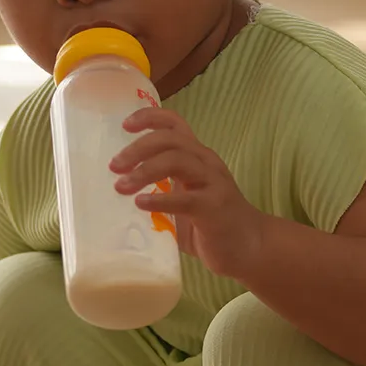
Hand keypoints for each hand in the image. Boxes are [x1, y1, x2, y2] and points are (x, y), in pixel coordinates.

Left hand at [113, 107, 265, 278]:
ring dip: (144, 171)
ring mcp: (213, 183)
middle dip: (137, 148)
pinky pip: (185, 198)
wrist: (251, 248)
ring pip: (177, 161)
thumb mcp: (184, 199)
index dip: (149, 117)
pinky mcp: (215, 208)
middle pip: (170, 140)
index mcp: (197, 157)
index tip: (125, 125)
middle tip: (114, 166)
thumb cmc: (212, 225)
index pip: (175, 123)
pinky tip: (141, 203)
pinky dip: (160, 199)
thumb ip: (160, 191)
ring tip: (122, 186)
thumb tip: (118, 195)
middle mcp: (206, 163)